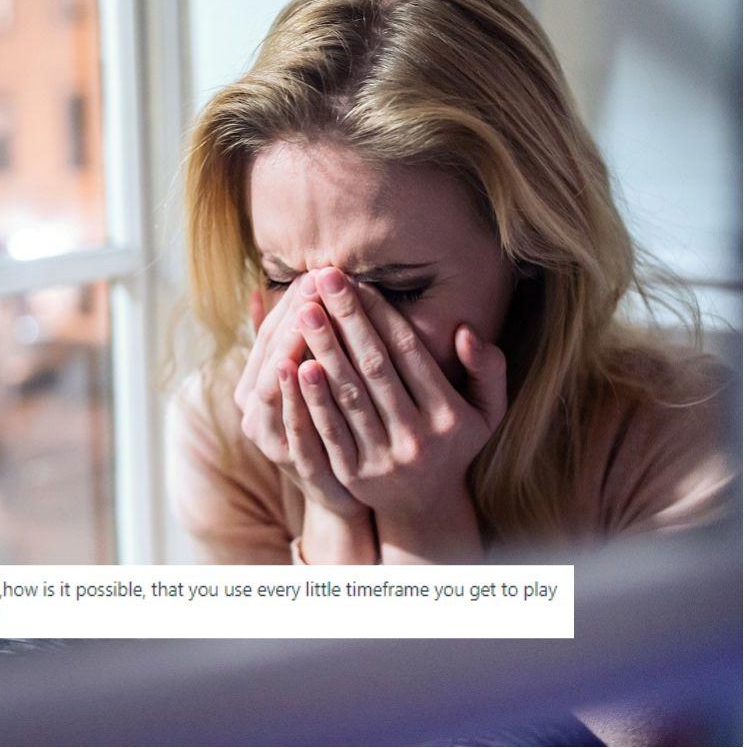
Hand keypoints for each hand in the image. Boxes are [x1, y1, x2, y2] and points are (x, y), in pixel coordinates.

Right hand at [234, 277, 369, 521]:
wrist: (345, 495)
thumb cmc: (329, 426)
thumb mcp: (306, 382)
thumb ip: (285, 342)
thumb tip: (256, 292)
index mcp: (254, 388)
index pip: (268, 335)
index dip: (289, 304)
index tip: (314, 272)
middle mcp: (254, 412)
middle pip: (271, 355)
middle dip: (294, 316)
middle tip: (316, 280)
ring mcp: (273, 439)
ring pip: (276, 386)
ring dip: (292, 346)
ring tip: (307, 311)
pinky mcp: (296, 465)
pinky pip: (294, 424)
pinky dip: (298, 395)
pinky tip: (308, 365)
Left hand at [292, 266, 506, 530]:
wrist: (424, 505)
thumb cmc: (454, 441)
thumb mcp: (488, 409)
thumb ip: (488, 369)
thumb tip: (465, 331)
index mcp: (450, 416)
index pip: (409, 353)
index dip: (380, 314)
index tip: (357, 281)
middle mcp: (418, 438)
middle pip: (374, 368)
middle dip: (346, 319)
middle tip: (323, 278)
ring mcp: (383, 458)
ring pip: (349, 396)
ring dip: (324, 349)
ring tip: (304, 310)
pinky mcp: (352, 475)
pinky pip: (328, 430)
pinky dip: (312, 397)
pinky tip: (294, 365)